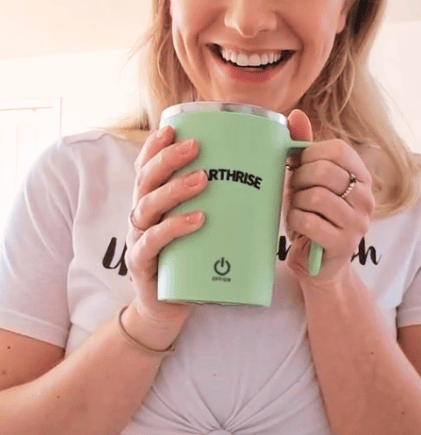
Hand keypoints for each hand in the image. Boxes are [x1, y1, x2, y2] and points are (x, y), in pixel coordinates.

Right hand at [125, 125, 207, 328]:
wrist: (173, 307)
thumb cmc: (195, 256)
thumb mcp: (205, 223)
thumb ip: (226, 197)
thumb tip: (268, 163)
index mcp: (153, 200)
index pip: (146, 166)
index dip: (154, 146)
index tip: (172, 127)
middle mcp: (142, 215)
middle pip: (145, 180)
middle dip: (168, 159)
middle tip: (196, 146)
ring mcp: (139, 239)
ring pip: (148, 206)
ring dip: (174, 189)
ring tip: (203, 179)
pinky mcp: (143, 265)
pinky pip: (152, 243)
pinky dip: (173, 229)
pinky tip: (196, 219)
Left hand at [284, 109, 375, 289]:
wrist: (319, 266)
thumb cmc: (312, 216)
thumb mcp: (307, 180)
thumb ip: (303, 146)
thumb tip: (295, 114)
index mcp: (361, 176)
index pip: (338, 150)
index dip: (310, 154)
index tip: (297, 165)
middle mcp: (366, 198)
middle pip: (325, 172)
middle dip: (299, 179)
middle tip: (293, 190)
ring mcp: (358, 222)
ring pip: (316, 196)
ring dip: (296, 202)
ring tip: (297, 209)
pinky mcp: (344, 244)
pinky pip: (309, 221)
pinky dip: (294, 220)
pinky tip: (297, 226)